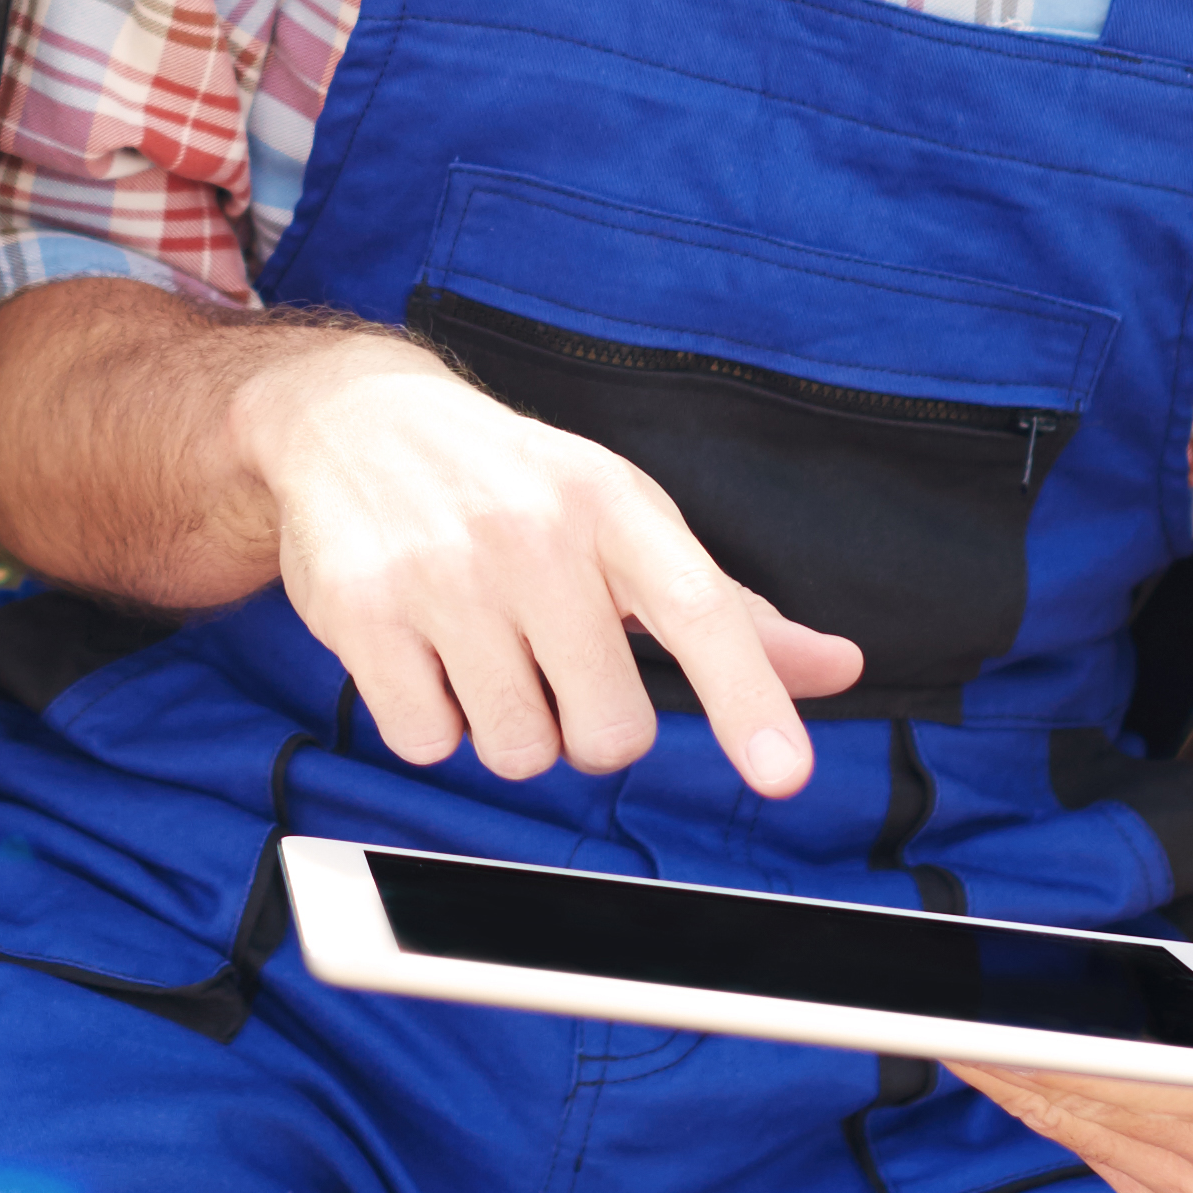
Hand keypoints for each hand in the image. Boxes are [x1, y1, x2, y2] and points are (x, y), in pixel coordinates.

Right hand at [238, 329, 862, 797]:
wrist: (353, 418)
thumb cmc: (515, 483)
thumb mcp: (625, 518)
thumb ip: (729, 610)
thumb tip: (838, 668)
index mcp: (614, 506)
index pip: (700, 612)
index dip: (748, 699)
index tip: (783, 774)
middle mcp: (532, 534)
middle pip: (608, 730)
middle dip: (587, 726)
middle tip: (553, 664)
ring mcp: (442, 573)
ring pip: (516, 750)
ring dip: (505, 727)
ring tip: (481, 651)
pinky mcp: (361, 613)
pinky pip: (427, 742)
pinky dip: (429, 721)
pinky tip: (421, 653)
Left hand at [963, 862, 1192, 1192]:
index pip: (1156, 1087)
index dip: (1069, 1058)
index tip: (995, 1029)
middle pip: (1100, 1110)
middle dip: (1014, 1061)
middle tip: (932, 1011)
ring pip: (1079, 1127)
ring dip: (1008, 1079)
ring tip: (940, 1023)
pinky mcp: (1171, 1173)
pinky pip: (1081, 1138)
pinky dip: (1030, 1095)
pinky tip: (984, 1051)